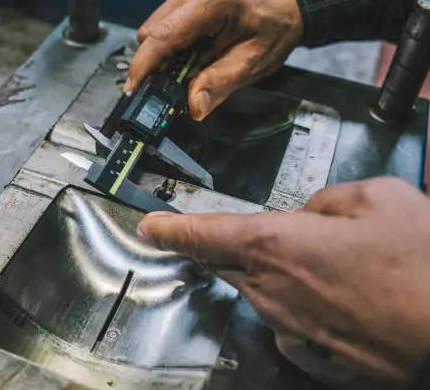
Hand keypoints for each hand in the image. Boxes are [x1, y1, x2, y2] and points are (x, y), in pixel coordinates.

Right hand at [125, 0, 302, 120]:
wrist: (286, 0)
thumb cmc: (274, 26)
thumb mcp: (253, 61)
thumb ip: (220, 84)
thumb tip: (194, 107)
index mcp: (211, 3)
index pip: (161, 36)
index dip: (142, 66)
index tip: (133, 90)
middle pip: (151, 34)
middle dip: (157, 64)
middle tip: (180, 82)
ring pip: (154, 28)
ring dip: (167, 53)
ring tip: (196, 61)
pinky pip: (164, 22)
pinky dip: (174, 43)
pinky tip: (196, 48)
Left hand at [137, 177, 429, 386]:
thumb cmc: (419, 261)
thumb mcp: (375, 198)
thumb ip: (325, 201)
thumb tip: (309, 214)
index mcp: (275, 242)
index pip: (203, 233)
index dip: (171, 229)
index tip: (150, 227)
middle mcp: (269, 289)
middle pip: (231, 263)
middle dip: (243, 248)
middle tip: (284, 242)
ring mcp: (288, 327)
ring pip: (264, 292)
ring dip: (284, 278)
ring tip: (339, 273)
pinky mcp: (310, 356)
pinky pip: (291, 324)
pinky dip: (306, 309)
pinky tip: (345, 304)